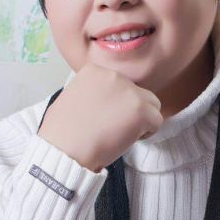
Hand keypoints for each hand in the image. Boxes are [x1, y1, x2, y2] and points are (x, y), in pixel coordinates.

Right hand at [38, 63, 162, 172]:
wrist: (65, 149)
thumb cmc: (62, 131)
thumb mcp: (73, 96)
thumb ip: (94, 91)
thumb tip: (109, 100)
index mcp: (95, 70)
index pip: (120, 84)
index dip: (116, 102)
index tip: (106, 116)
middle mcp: (114, 75)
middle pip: (137, 92)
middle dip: (131, 109)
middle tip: (116, 126)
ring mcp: (130, 92)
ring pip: (151, 104)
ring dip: (142, 118)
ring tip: (124, 133)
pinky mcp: (141, 110)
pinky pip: (157, 120)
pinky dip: (148, 132)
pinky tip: (130, 139)